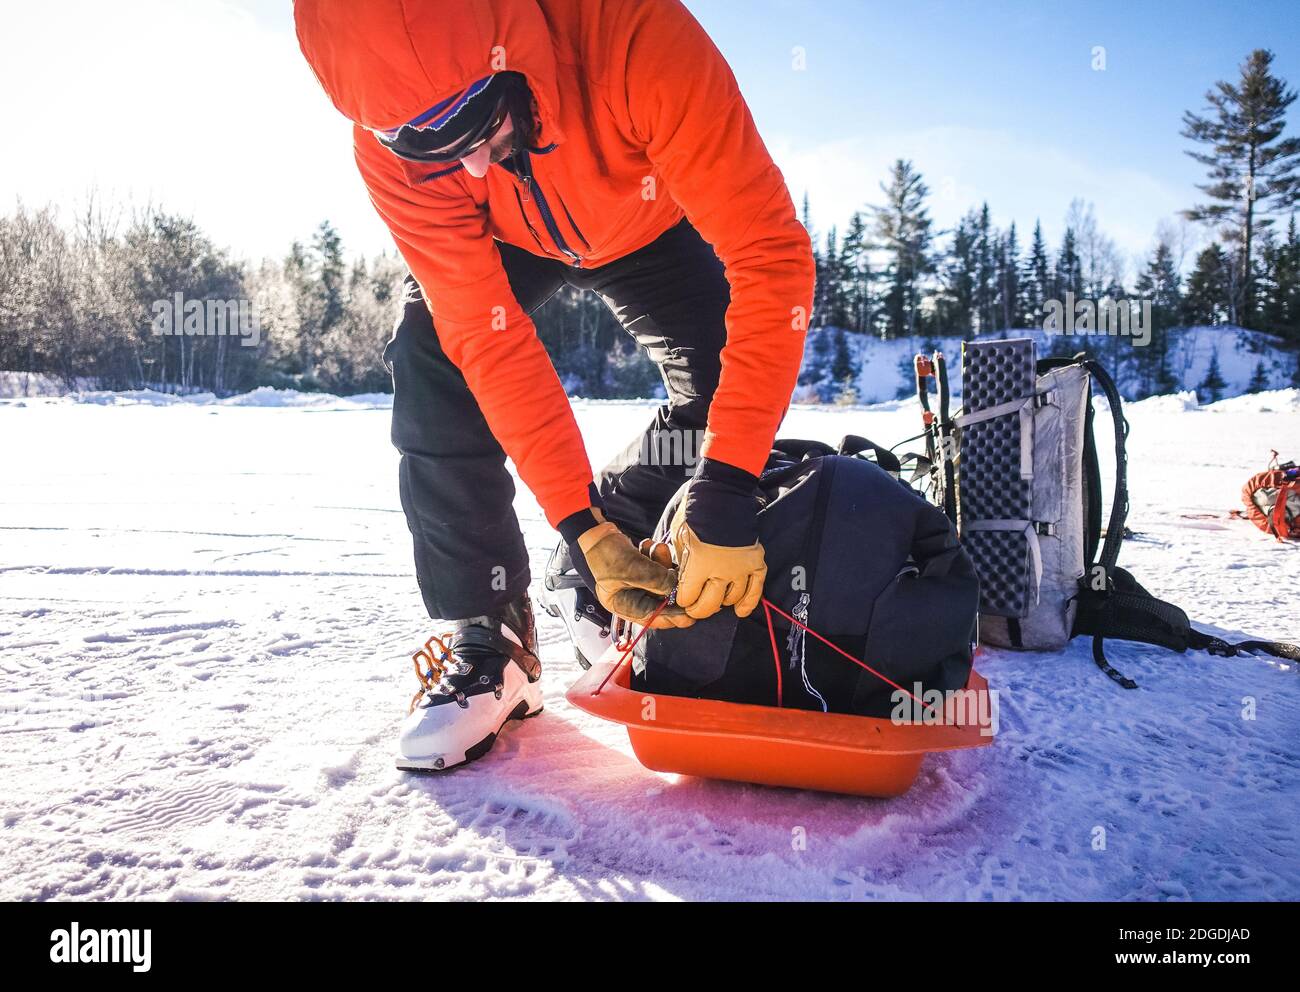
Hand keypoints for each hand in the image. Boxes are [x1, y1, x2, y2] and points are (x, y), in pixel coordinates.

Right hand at [576, 516, 693, 628]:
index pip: (652, 617)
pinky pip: (657, 568)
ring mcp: (636, 583)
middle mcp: (630, 597)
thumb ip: (657, 581)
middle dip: (669, 584)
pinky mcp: (641, 570)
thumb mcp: (632, 569)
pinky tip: (649, 546)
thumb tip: (678, 590)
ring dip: (662, 564)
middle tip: (680, 575)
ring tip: (658, 549)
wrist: (595, 532)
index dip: (672, 617)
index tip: (690, 615)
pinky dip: (657, 556)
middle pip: (660, 599)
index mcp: (622, 606)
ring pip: (660, 580)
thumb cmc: (605, 553)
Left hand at [668, 503, 765, 619]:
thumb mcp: (678, 537)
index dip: (682, 600)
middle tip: (695, 607)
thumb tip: (681, 582)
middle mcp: (721, 569)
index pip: (688, 597)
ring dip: (720, 601)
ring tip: (714, 598)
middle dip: (698, 609)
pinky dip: (748, 602)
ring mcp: (741, 567)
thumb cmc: (695, 512)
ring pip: (731, 598)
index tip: (682, 598)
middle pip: (709, 604)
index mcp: (699, 563)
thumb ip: (682, 563)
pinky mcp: (755, 561)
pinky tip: (740, 610)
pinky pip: (755, 589)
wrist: (723, 492)